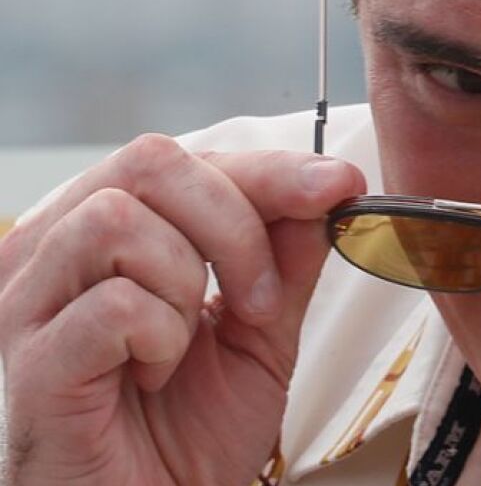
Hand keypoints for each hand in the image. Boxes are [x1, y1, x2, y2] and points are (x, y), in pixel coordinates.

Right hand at [0, 134, 364, 484]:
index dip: (268, 169)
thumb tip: (326, 186)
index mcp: (106, 233)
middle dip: (235, 225)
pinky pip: (114, 305)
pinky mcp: (34, 362)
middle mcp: (55, 251)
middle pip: (149, 163)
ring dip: (189, 284)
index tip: (338, 185)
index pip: (182, 160)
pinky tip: (154, 373)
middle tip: (262, 301)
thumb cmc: (192, 431)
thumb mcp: (262, 332)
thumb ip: (287, 258)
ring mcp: (32, 304)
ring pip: (119, 220)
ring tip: (190, 343)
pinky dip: (159, 337)